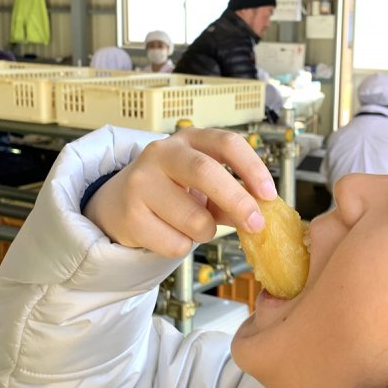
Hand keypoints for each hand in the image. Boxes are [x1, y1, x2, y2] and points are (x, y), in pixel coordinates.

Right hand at [86, 128, 276, 257]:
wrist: (118, 206)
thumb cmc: (170, 193)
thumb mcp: (202, 187)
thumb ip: (231, 198)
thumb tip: (261, 217)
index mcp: (188, 140)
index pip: (226, 143)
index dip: (252, 167)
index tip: (269, 194)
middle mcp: (162, 153)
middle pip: (207, 172)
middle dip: (238, 201)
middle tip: (257, 224)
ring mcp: (142, 182)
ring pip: (195, 219)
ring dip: (205, 232)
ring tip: (191, 226)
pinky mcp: (130, 214)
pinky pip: (176, 243)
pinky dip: (182, 246)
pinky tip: (169, 233)